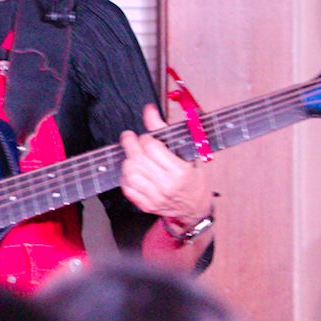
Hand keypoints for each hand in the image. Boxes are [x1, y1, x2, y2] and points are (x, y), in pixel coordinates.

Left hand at [117, 104, 212, 225]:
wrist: (195, 209)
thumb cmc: (193, 180)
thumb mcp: (187, 154)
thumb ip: (164, 131)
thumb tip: (150, 110)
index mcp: (180, 171)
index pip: (152, 147)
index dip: (145, 138)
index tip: (145, 137)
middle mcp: (167, 185)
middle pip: (137, 158)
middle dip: (130, 143)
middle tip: (129, 138)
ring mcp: (155, 197)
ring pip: (129, 173)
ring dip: (128, 160)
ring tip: (133, 157)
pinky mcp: (146, 205)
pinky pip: (127, 188)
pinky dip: (125, 177)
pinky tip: (132, 171)